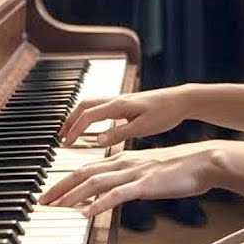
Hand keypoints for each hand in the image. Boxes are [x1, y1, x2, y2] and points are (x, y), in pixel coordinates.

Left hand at [39, 142, 221, 217]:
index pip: (86, 169)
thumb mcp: (147, 171)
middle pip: (83, 173)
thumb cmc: (178, 168)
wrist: (202, 161)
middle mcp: (123, 163)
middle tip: (42, 201)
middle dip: (59, 187)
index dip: (65, 181)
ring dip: (72, 195)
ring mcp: (133, 172)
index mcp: (122, 159)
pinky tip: (86, 212)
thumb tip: (113, 191)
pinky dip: (99, 203)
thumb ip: (128, 178)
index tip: (50, 193)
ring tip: (56, 206)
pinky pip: (117, 194)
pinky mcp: (145, 184)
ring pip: (95, 182)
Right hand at [57, 86, 193, 147]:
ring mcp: (120, 99)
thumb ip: (119, 134)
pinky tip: (92, 126)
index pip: (88, 116)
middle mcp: (116, 99)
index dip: (75, 130)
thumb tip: (97, 141)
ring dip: (78, 116)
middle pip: (83, 105)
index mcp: (118, 105)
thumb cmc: (166, 113)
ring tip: (71, 131)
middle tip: (61, 136)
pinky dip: (90, 114)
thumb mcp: (143, 127)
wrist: (182, 100)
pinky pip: (100, 106)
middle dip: (70, 120)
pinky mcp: (126, 103)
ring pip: (91, 104)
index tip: (65, 143)